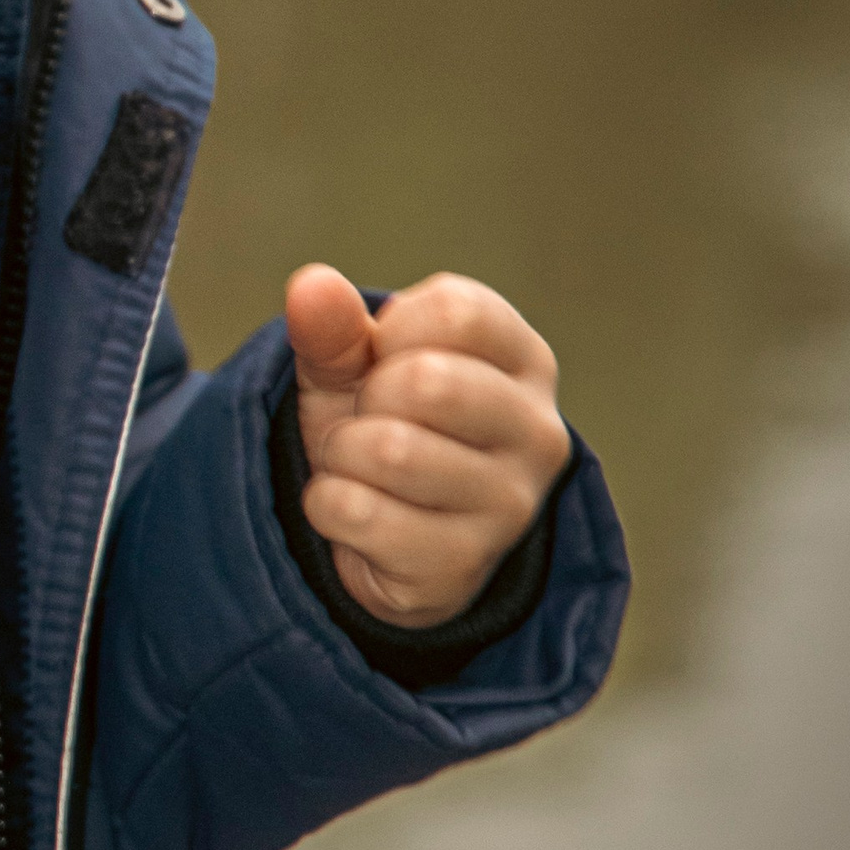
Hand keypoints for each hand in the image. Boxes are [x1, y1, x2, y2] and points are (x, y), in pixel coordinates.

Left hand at [287, 264, 571, 629]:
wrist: (385, 534)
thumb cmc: (383, 422)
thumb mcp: (356, 364)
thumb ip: (336, 326)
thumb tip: (311, 285)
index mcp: (526, 360)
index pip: (456, 312)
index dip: (393, 330)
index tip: (390, 359)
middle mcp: (539, 432)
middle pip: (427, 382)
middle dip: (368, 398)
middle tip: (373, 420)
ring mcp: (510, 505)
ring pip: (388, 451)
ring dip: (342, 455)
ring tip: (362, 466)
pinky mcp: (464, 564)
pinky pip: (356, 512)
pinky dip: (327, 505)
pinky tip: (356, 514)